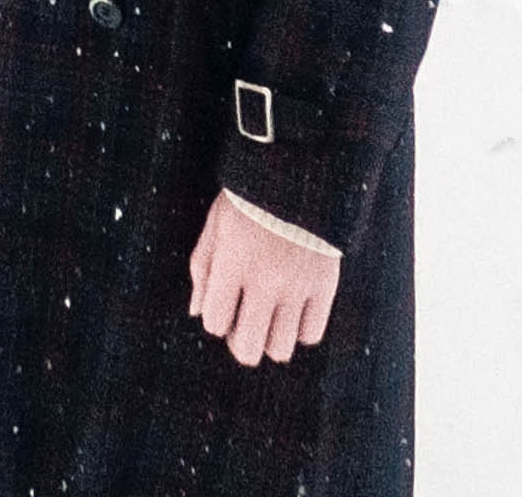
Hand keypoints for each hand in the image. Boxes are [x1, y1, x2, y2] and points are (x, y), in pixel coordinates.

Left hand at [186, 190, 339, 366]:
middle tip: (245, 326)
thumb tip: (197, 313)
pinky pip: (311, 334)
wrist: (302, 172)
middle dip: (240, 344)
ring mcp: (296, 286)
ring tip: (271, 319)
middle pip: (247, 348)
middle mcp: (264, 281)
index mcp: (231, 263)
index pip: (214, 321)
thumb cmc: (249, 198)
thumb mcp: (215, 224)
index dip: (216, 319)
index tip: (223, 305)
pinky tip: (294, 311)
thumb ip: (202, 269)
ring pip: (280, 348)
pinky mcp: (325, 285)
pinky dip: (300, 330)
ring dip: (271, 340)